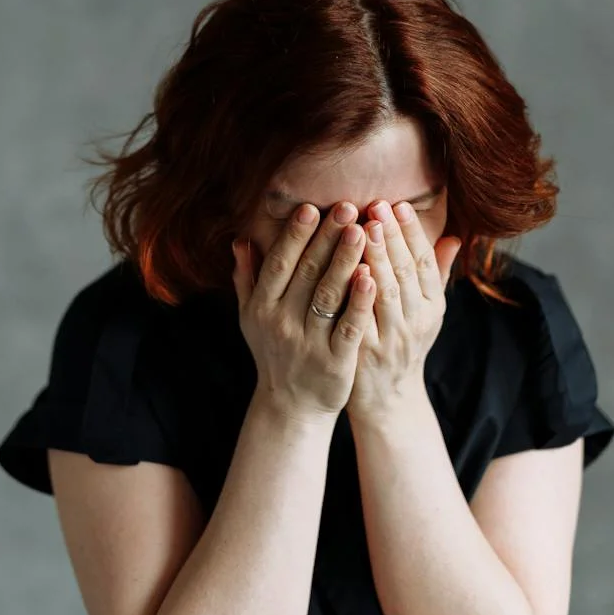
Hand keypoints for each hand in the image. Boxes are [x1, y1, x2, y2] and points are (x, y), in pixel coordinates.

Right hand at [230, 204, 378, 422]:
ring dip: (345, 260)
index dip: (296, 235)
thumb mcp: (251, 318)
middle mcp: (281, 322)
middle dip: (327, 237)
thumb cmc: (273, 353)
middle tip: (348, 206)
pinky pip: (347, 327)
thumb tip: (240, 240)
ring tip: (363, 231)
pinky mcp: (334, 363)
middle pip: (307, 273)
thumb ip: (247, 278)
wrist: (290, 407)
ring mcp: (308, 343)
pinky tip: (372, 277)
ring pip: (328, 295)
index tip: (311, 206)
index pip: (280, 263)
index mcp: (262, 307)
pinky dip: (359, 302)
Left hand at [345, 201, 461, 423]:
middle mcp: (417, 321)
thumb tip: (454, 236)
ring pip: (387, 292)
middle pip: (406, 272)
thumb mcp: (426, 310)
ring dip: (376, 257)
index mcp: (432, 306)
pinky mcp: (367, 352)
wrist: (388, 397)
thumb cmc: (403, 343)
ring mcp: (392, 338)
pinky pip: (363, 318)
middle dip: (392, 236)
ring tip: (363, 226)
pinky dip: (360, 294)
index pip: (425, 262)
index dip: (413, 232)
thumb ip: (436, 273)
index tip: (399, 204)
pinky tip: (352, 271)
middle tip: (377, 204)